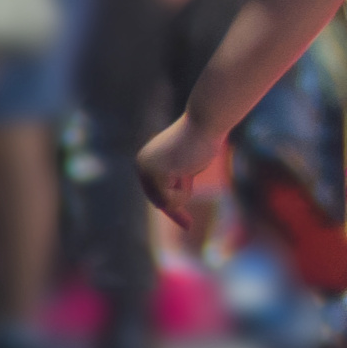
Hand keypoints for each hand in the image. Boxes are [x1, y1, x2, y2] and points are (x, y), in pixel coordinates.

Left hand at [137, 114, 225, 231]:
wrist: (205, 123)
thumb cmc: (202, 141)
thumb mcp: (186, 166)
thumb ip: (177, 180)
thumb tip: (172, 204)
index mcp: (146, 161)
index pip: (155, 192)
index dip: (171, 208)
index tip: (187, 225)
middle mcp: (142, 165)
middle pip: (158, 200)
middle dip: (176, 208)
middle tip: (187, 225)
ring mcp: (147, 170)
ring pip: (166, 202)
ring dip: (184, 193)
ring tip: (191, 171)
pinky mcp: (157, 175)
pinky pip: (171, 199)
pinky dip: (184, 192)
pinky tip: (188, 172)